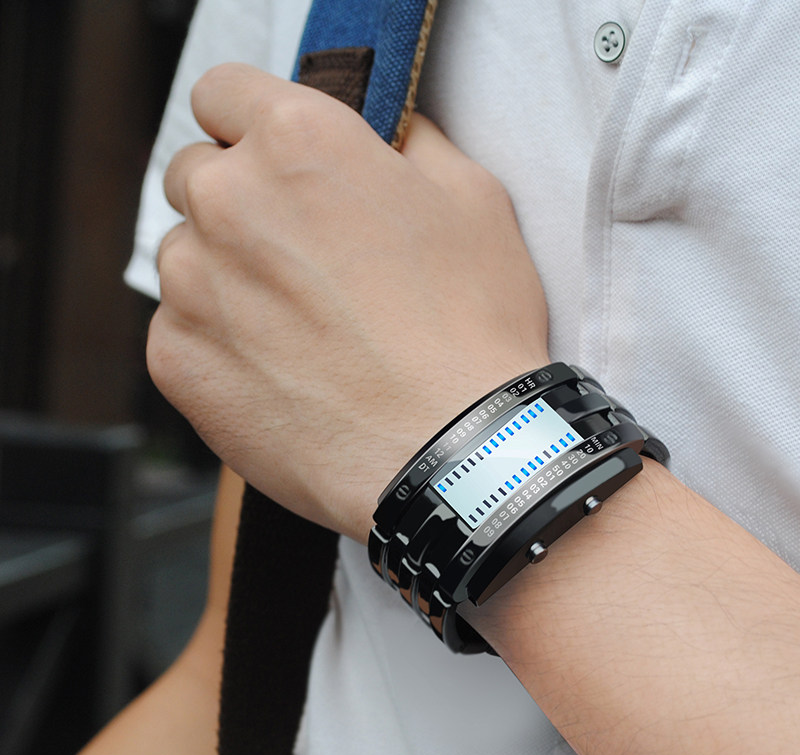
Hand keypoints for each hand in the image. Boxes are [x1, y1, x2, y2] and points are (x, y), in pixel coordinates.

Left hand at [148, 63, 548, 541]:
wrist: (449, 449)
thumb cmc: (469, 329)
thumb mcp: (472, 200)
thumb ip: (411, 144)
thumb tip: (387, 133)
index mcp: (299, 143)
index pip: (224, 93)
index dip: (249, 122)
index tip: (267, 154)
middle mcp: (229, 202)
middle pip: (196, 175)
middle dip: (238, 200)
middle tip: (296, 254)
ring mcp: (193, 285)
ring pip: (184, 257)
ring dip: (225, 275)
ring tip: (295, 326)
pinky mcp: (177, 360)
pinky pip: (178, 329)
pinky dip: (216, 341)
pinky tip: (277, 370)